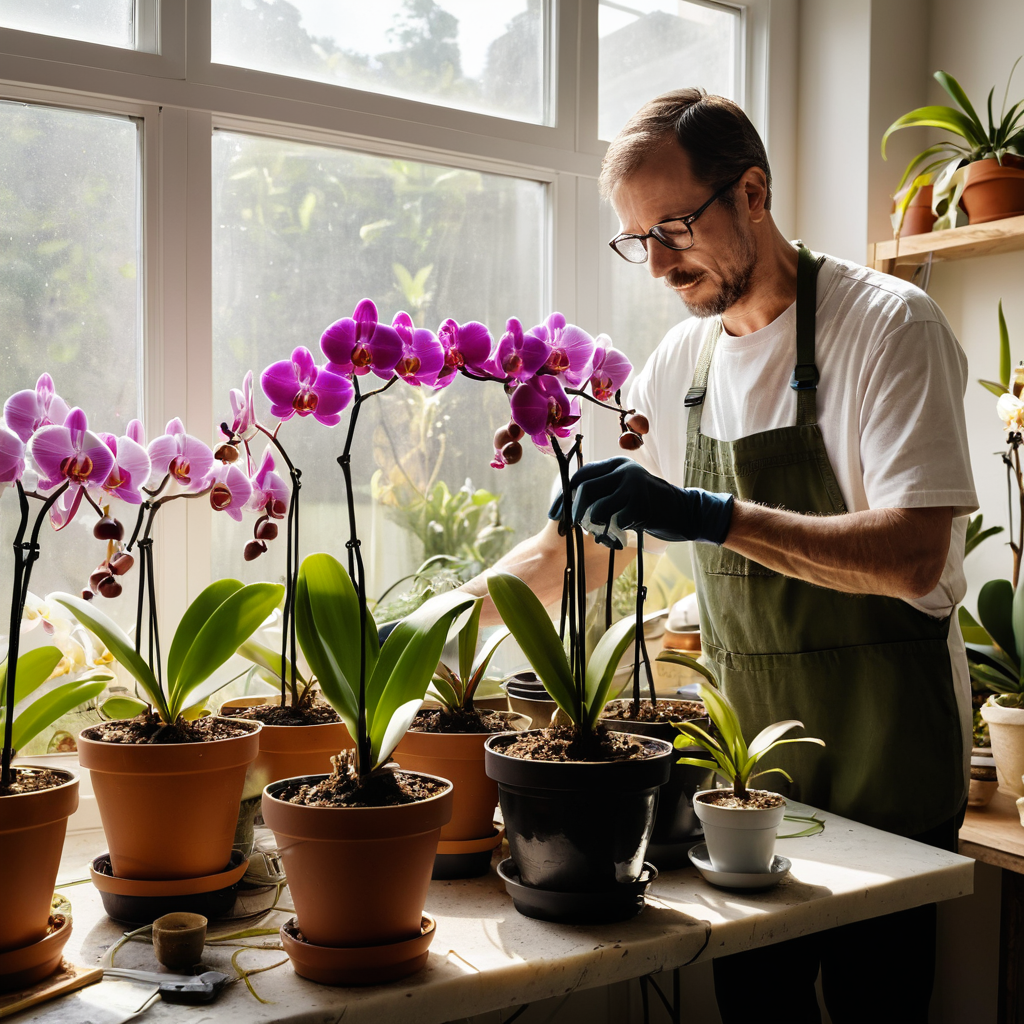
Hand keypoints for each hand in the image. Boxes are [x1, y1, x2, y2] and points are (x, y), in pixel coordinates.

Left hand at [548, 457, 733, 547]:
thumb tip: (568, 504)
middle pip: (585, 490)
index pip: (580, 475)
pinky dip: (612, 534)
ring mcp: (634, 487)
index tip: (553, 514)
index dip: (563, 496)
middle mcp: (624, 471)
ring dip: (594, 525)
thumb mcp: (624, 488)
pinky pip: (616, 524)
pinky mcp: (643, 506)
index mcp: (616, 463)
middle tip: (573, 526)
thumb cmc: (649, 504)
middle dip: (573, 512)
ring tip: (601, 530)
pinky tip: (619, 535)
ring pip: (598, 509)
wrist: (687, 511)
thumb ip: (602, 490)